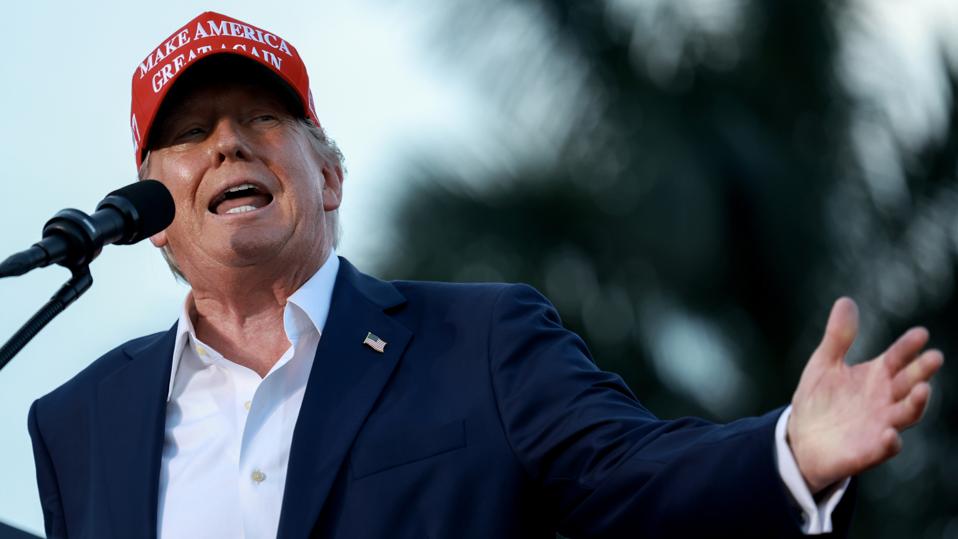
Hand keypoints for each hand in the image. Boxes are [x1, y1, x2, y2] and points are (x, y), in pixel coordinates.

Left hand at [787, 297, 942, 492]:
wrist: (801, 438)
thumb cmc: (819, 399)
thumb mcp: (824, 364)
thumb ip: (838, 337)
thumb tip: (846, 301)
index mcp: (876, 376)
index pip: (897, 358)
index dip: (908, 347)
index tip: (921, 333)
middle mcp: (885, 400)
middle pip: (908, 384)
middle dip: (922, 371)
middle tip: (934, 357)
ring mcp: (880, 425)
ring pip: (906, 414)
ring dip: (916, 403)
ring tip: (923, 389)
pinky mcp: (868, 451)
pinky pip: (884, 448)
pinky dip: (889, 442)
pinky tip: (890, 434)